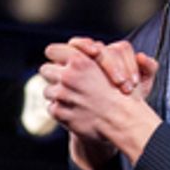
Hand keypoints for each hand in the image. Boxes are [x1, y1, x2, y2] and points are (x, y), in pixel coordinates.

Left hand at [42, 41, 162, 169]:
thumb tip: (92, 48)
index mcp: (80, 61)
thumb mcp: (113, 66)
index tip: (62, 62)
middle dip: (54, 75)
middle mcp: (68, 76)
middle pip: (46, 70)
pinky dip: (61, 111)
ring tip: (73, 99)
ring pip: (48, 91)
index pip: (52, 51)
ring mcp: (62, 95)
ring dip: (58, 95)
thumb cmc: (123, 93)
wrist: (124, 121)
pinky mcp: (60, 113)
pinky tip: (74, 112)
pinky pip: (52, 108)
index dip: (56, 56)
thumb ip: (95, 55)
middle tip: (66, 82)